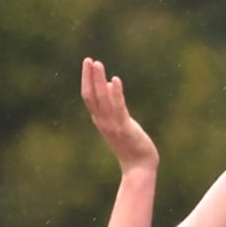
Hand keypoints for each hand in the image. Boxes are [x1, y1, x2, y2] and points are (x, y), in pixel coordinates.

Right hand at [81, 58, 157, 174]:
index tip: (88, 64)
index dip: (87, 80)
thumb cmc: (131, 144)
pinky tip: (115, 81)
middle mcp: (103, 121)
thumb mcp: (119, 122)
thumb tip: (108, 85)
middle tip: (88, 59)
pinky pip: (118, 108)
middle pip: (91, 96)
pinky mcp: (125, 128)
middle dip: (89, 77)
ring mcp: (112, 125)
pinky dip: (115, 94)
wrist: (139, 167)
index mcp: (100, 120)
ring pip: (101, 99)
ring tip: (98, 64)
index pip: (89, 96)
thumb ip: (113, 106)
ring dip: (98, 80)